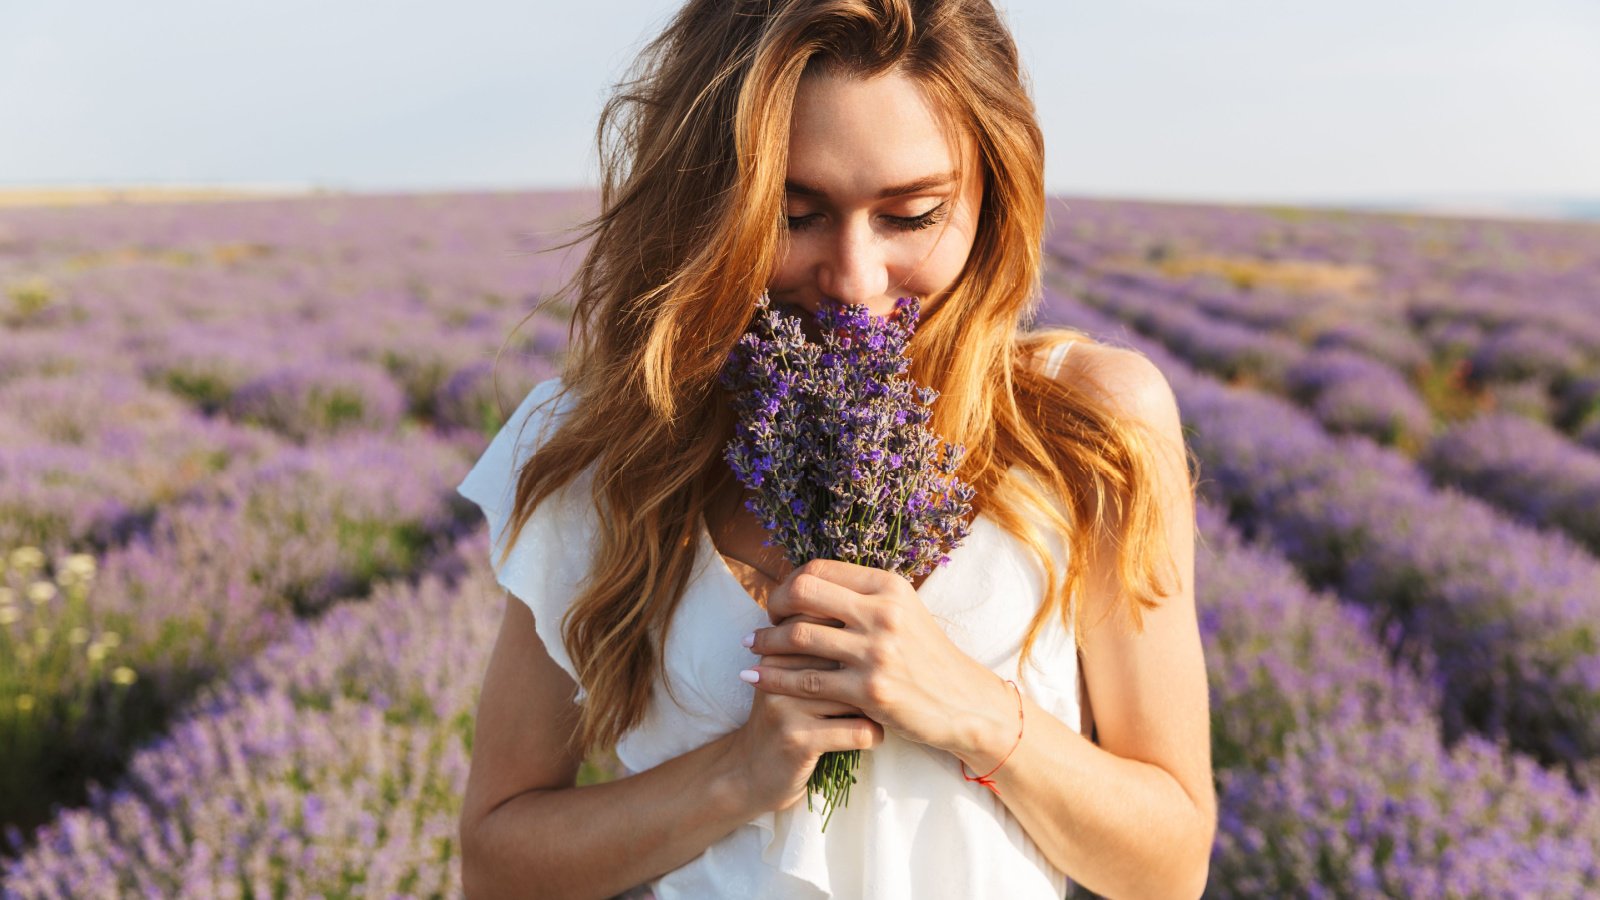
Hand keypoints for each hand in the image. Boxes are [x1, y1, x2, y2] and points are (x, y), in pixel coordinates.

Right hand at [725, 632, 885, 814]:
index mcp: (778, 651)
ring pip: (857, 694)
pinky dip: (875, 735)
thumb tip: (869, 618)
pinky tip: (872, 737)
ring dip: (879, 707)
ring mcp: (787, 706)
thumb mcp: (790, 680)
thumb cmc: (785, 720)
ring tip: (883, 712)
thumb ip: (817, 650)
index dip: (859, 641)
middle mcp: (778, 672)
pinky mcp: (798, 740)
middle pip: (846, 658)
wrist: (749, 774)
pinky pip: (858, 730)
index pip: (827, 627)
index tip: (875, 662)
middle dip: (874, 674)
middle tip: (889, 686)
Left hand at [742, 558, 1006, 756]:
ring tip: (750, 648)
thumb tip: (809, 582)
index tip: (780, 600)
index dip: (790, 582)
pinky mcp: (869, 691)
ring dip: (766, 642)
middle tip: (762, 621)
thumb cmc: (927, 657)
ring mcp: (877, 652)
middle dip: (773, 605)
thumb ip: (862, 596)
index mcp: (889, 586)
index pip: (820, 569)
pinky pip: (806, 680)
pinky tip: (756, 678)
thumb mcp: (903, 612)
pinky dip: (774, 678)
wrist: (963, 704)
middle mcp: (883, 613)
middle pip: (803, 592)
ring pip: (799, 636)